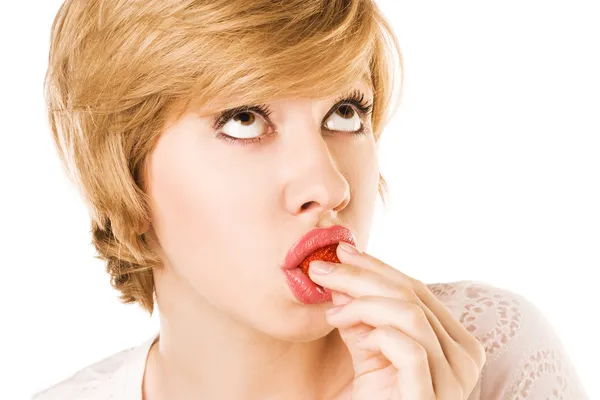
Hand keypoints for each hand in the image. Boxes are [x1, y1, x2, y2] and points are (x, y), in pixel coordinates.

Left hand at [308, 242, 485, 399]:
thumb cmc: (374, 398)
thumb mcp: (369, 348)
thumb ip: (363, 314)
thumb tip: (343, 272)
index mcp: (455, 341)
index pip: (417, 289)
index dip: (377, 267)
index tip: (342, 253)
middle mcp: (465, 358)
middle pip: (413, 296)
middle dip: (361, 276)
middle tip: (323, 269)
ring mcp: (454, 381)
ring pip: (411, 315)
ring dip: (362, 303)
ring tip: (332, 312)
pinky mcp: (432, 399)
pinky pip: (410, 349)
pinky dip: (378, 334)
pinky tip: (354, 337)